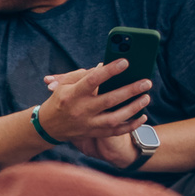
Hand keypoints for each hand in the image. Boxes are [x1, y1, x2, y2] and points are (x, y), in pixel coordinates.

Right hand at [33, 62, 148, 147]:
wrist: (48, 126)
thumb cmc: (60, 99)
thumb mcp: (65, 84)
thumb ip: (84, 74)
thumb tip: (105, 66)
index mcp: (72, 95)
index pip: (93, 80)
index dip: (110, 70)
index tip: (125, 62)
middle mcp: (80, 110)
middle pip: (109, 100)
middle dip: (130, 90)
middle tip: (147, 82)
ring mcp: (87, 124)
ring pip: (114, 118)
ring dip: (133, 108)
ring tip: (146, 97)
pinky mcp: (93, 133)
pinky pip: (115, 132)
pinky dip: (131, 126)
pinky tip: (143, 116)